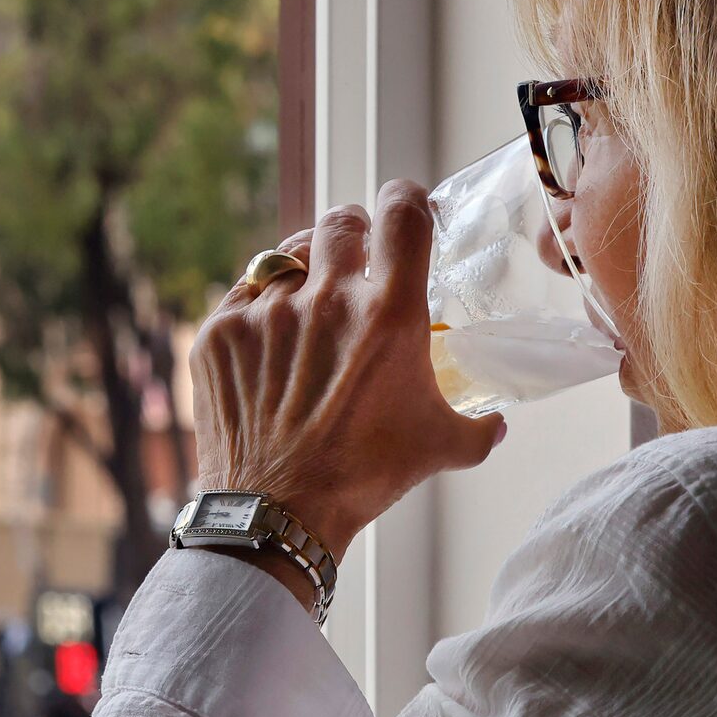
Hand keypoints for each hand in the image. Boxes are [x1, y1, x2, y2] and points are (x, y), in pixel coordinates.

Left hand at [191, 182, 506, 606]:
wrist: (277, 515)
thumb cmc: (363, 477)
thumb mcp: (439, 448)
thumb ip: (477, 428)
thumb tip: (495, 424)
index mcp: (389, 313)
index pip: (403, 213)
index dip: (408, 201)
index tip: (408, 211)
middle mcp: (326, 298)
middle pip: (341, 222)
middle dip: (354, 233)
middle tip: (358, 258)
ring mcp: (266, 312)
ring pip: (286, 254)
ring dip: (304, 267)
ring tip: (310, 297)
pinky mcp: (220, 332)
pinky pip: (244, 293)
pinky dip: (260, 305)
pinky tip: (271, 335)